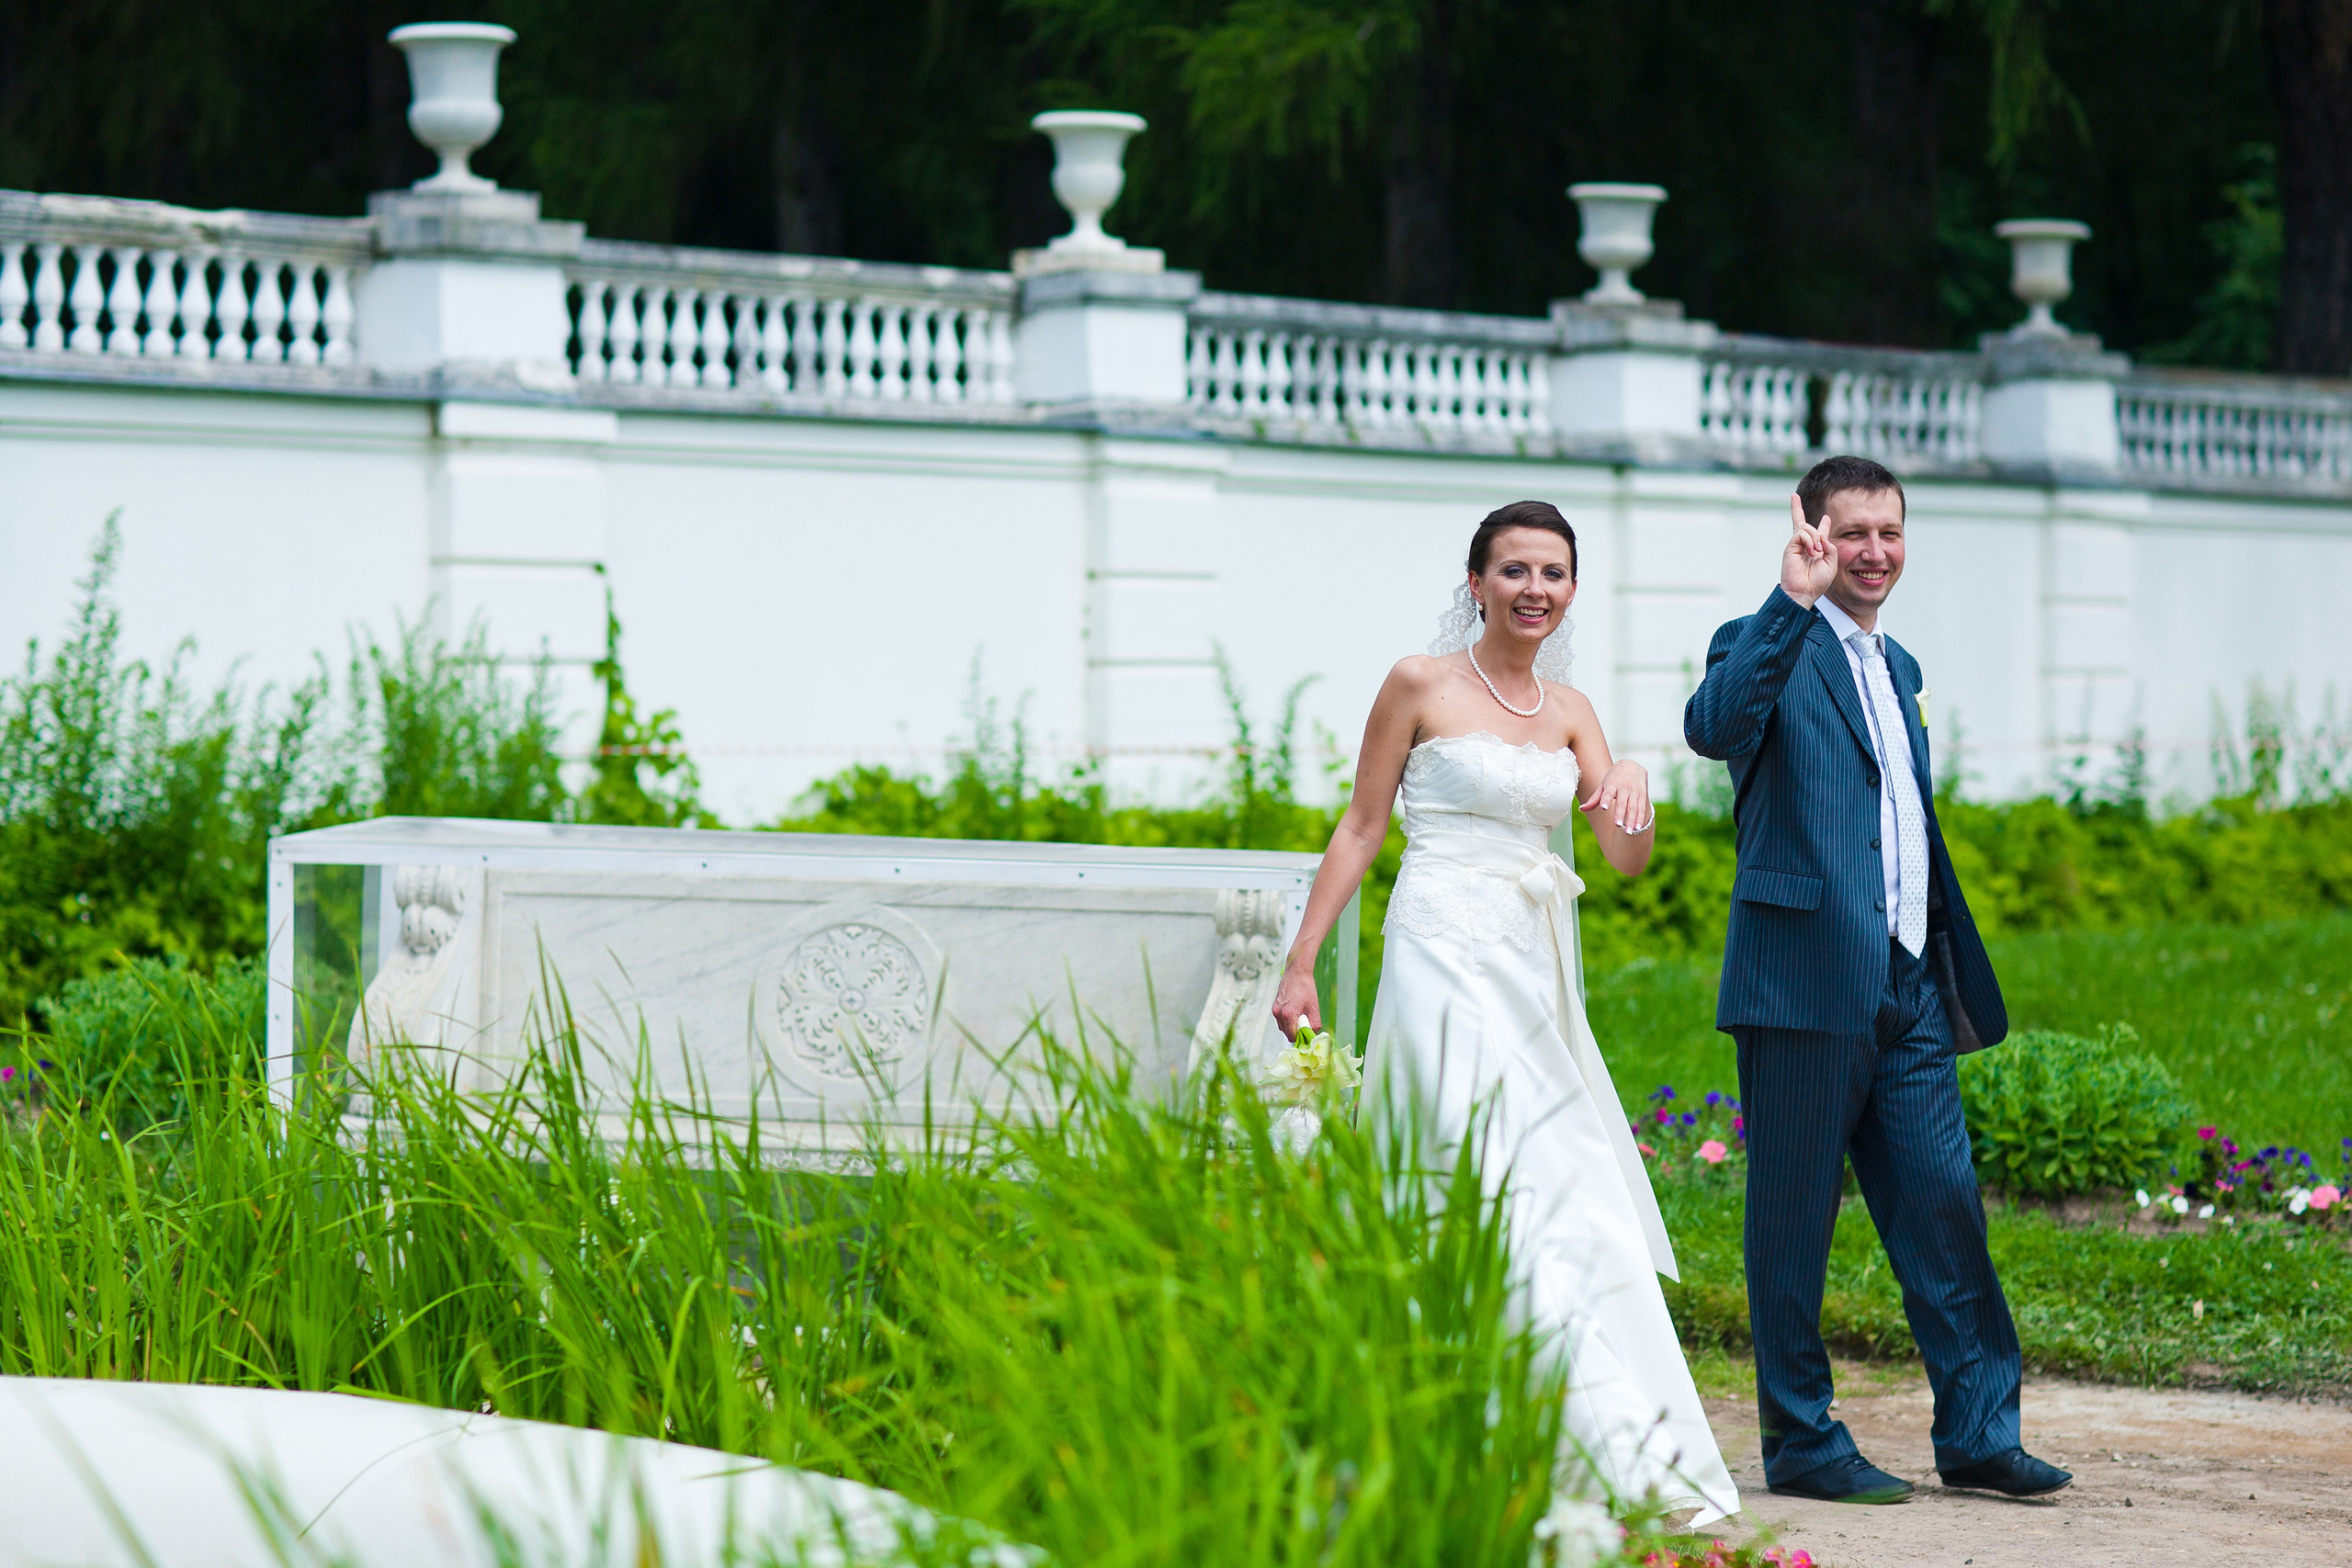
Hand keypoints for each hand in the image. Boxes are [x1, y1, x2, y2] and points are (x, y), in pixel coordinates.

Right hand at [1270, 967, 1319, 1034]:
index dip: (1300, 1038)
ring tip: (1301, 1016)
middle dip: (1296, 1032)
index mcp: (1288, 1014)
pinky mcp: (1274, 1006)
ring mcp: (1275, 1010)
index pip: (1292, 1036)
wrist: (1297, 972)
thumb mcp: (1314, 1007)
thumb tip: (1313, 1034)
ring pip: (1283, 1027)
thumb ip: (1314, 1024)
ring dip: (1291, 1026)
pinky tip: (1296, 1012)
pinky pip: (1281, 1020)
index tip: (1307, 1036)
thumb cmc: (1306, 987)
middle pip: (1287, 1033)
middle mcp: (1278, 1013)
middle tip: (1306, 1025)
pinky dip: (1288, 1020)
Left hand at [1580, 759, 1651, 833]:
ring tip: (1628, 832)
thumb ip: (1594, 799)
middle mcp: (1624, 787)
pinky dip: (1640, 818)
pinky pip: (1642, 808)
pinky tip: (1638, 828)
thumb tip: (1581, 810)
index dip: (1606, 799)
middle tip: (1618, 825)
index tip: (1604, 807)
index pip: (1608, 792)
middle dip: (1620, 814)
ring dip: (1631, 819)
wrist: (1632, 765)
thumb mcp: (1603, 785)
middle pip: (1621, 802)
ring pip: (1633, 807)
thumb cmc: (1613, 778)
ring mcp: (1634, 791)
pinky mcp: (1642, 795)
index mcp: (1612, 784)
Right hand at [1781, 492, 1835, 607]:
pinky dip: (1809, 540)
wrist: (1804, 591)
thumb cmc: (1817, 581)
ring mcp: (1796, 545)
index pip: (1819, 533)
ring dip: (1815, 537)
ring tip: (1817, 552)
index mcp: (1817, 549)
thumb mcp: (1832, 563)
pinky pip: (1801, 534)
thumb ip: (1830, 546)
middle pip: (1800, 523)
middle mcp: (1805, 545)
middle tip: (1794, 497)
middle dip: (1796, 509)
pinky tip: (1811, 552)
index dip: (1824, 525)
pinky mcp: (1790, 547)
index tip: (1827, 518)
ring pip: (1806, 527)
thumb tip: (1820, 535)